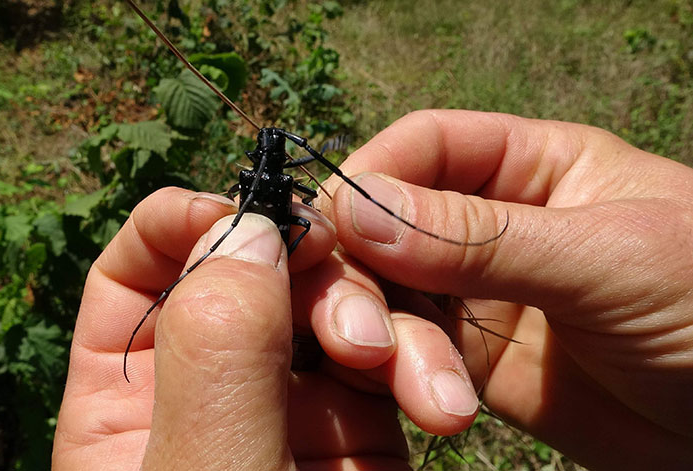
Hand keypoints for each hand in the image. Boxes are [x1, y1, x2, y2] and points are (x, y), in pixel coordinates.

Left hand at [52, 189, 415, 469]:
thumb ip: (218, 353)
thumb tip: (249, 230)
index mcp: (125, 399)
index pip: (138, 270)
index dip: (185, 221)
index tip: (245, 212)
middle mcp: (209, 389)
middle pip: (252, 271)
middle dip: (307, 266)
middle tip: (339, 274)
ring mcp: (286, 405)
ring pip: (331, 303)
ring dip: (374, 315)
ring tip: (392, 361)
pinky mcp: (359, 428)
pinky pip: (390, 355)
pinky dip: (419, 359)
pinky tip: (438, 397)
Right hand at [317, 110, 692, 469]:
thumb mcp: (602, 260)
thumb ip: (479, 238)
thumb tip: (358, 208)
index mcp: (532, 166)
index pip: (424, 148)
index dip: (370, 179)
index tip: (332, 228)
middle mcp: (490, 226)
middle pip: (385, 227)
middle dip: (360, 278)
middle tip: (355, 334)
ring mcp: (477, 296)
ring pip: (386, 298)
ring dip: (385, 343)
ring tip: (433, 396)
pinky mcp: (471, 363)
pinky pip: (406, 359)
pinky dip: (401, 382)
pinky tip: (437, 409)